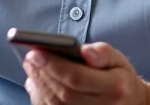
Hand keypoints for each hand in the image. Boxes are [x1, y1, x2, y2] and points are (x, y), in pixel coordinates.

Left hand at [22, 42, 147, 104]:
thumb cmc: (119, 78)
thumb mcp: (118, 60)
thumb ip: (103, 52)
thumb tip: (85, 51)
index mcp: (116, 87)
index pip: (78, 78)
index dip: (54, 65)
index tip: (35, 52)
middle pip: (64, 93)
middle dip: (43, 74)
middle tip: (30, 57)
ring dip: (39, 85)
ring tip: (31, 67)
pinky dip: (41, 98)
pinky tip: (37, 83)